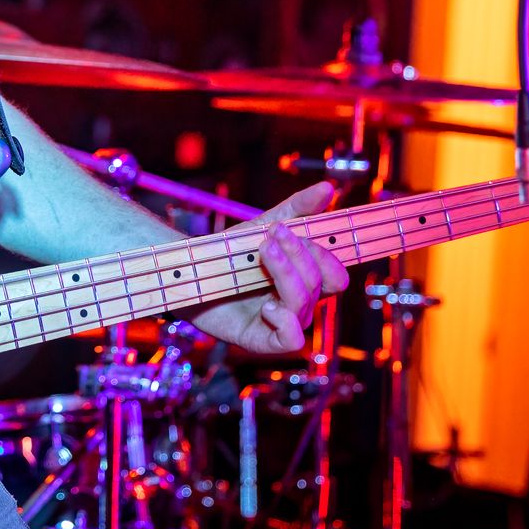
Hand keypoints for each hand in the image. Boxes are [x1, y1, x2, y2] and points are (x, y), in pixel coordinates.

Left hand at [189, 183, 347, 356]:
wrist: (191, 272)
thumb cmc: (232, 253)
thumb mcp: (265, 224)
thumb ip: (298, 208)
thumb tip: (328, 187)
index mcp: (306, 279)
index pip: (336, 274)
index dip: (324, 255)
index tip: (289, 229)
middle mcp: (299, 303)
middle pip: (322, 285)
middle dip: (299, 255)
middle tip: (271, 235)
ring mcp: (282, 323)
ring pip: (303, 305)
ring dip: (285, 273)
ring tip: (262, 250)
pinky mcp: (262, 340)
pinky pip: (291, 341)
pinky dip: (284, 321)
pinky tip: (266, 305)